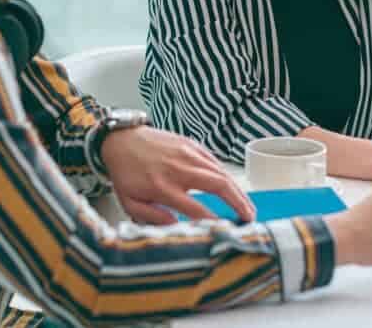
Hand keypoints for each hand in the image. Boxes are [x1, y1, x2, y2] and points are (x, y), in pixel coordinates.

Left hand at [101, 126, 254, 224]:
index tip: (225, 232)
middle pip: (218, 186)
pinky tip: (232, 188)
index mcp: (163, 187)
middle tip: (249, 218)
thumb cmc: (126, 173)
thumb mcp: (130, 202)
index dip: (213, 221)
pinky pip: (214, 162)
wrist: (121, 140)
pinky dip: (226, 176)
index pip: (196, 208)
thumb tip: (175, 225)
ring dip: (238, 191)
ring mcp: (187, 154)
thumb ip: (152, 217)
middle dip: (238, 203)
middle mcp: (179, 169)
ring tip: (247, 206)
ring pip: (221, 172)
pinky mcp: (191, 145)